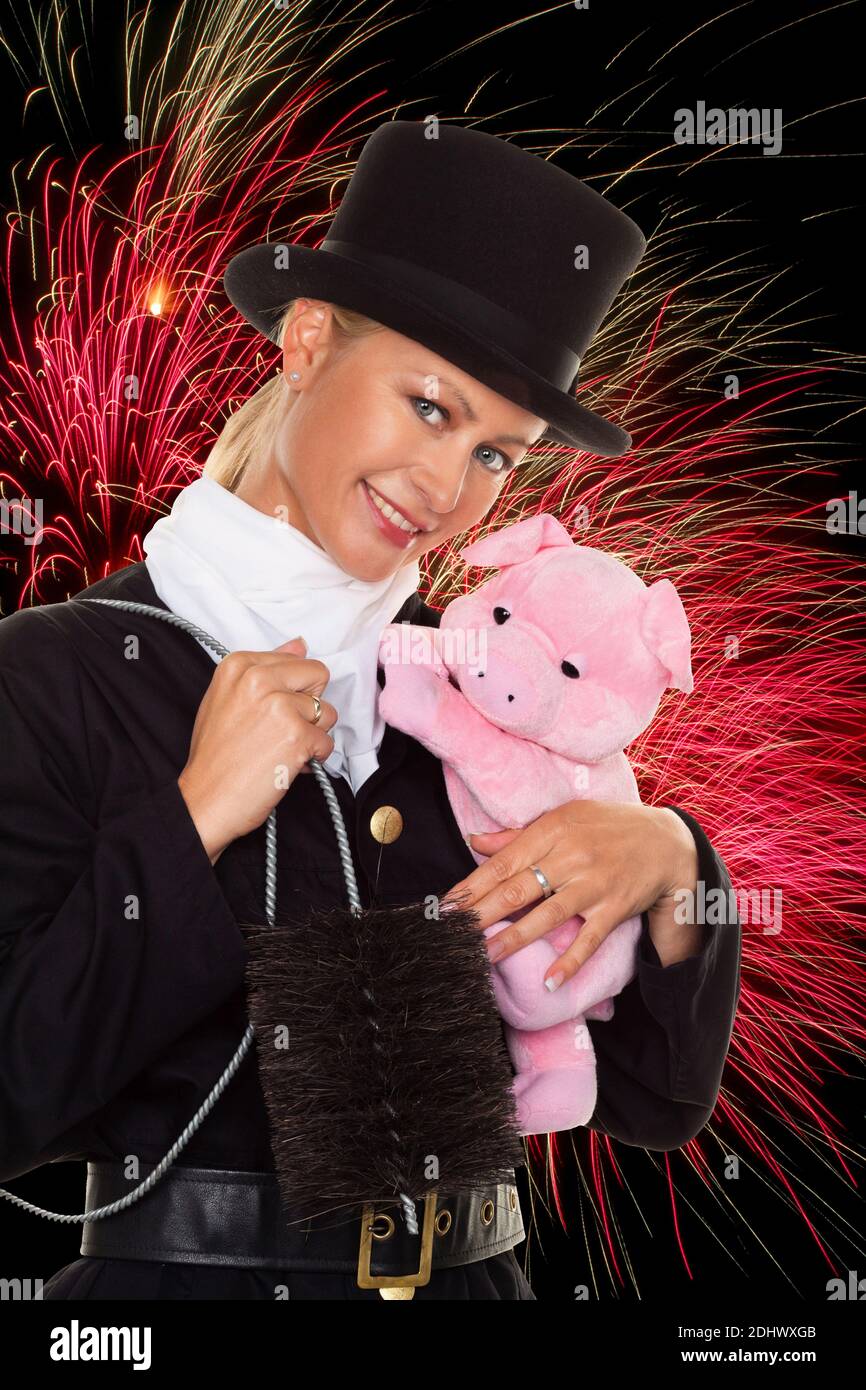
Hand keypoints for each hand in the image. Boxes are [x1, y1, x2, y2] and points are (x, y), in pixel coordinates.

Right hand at [178, 636, 337, 863]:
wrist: (206, 799)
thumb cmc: (215, 755)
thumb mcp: (228, 698)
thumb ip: (264, 668)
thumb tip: (299, 644)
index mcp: (240, 665)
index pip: (296, 660)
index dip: (292, 690)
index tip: (273, 710)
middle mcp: (259, 678)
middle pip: (318, 677)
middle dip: (310, 706)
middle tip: (283, 729)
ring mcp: (280, 705)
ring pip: (327, 711)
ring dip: (313, 734)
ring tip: (281, 749)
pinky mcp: (297, 734)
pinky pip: (328, 742)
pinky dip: (314, 759)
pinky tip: (287, 764)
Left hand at [440, 801, 701, 988]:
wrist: (667, 842)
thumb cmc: (607, 828)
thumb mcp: (564, 819)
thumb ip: (519, 836)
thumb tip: (475, 842)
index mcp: (553, 830)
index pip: (503, 862)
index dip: (472, 885)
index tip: (445, 906)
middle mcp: (572, 856)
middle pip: (519, 888)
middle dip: (481, 913)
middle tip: (452, 933)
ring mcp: (594, 884)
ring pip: (548, 914)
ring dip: (514, 938)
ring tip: (485, 955)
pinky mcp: (615, 908)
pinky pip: (589, 939)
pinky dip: (570, 961)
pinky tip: (548, 981)